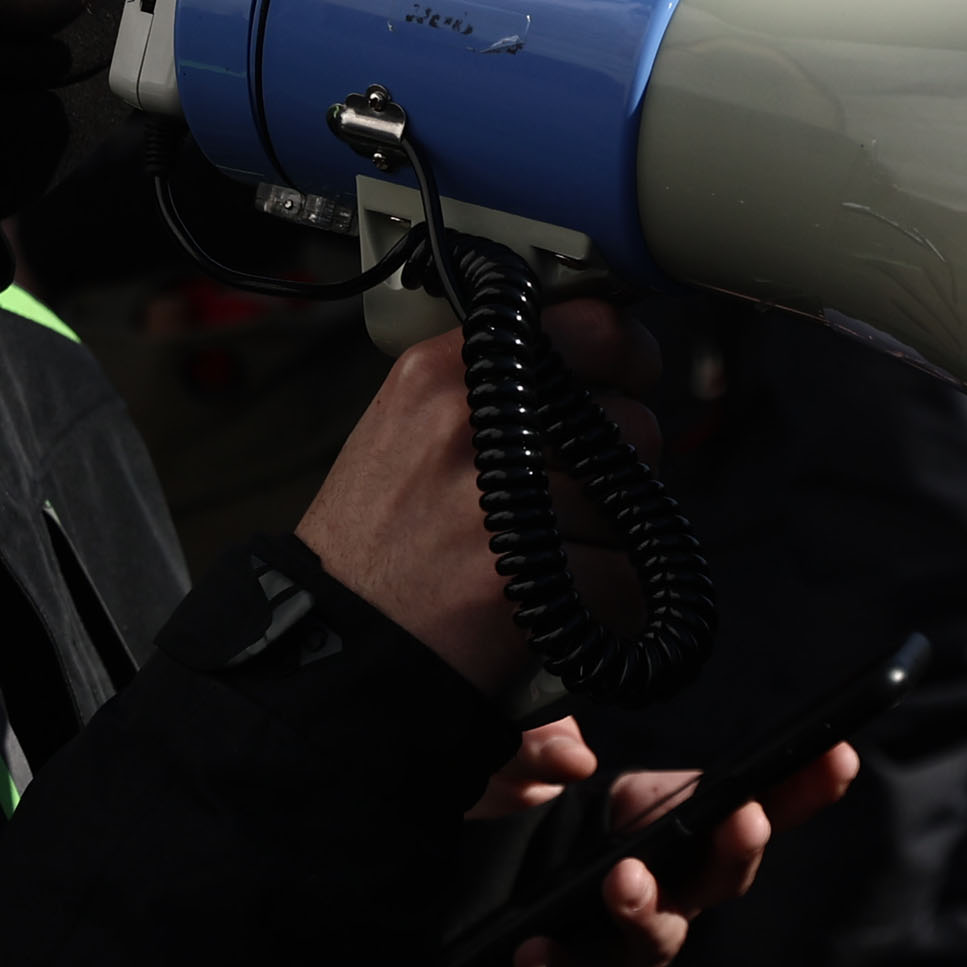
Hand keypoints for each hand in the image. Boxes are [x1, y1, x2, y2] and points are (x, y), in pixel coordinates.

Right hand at [294, 297, 658, 696]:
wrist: (332, 641)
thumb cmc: (374, 540)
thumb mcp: (406, 425)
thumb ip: (489, 386)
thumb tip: (590, 365)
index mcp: (442, 374)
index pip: (586, 325)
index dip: (625, 354)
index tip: (629, 375)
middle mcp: (473, 425)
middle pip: (629, 420)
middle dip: (622, 461)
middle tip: (580, 492)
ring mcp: (504, 500)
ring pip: (634, 502)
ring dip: (612, 535)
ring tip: (554, 554)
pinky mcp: (532, 576)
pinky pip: (625, 576)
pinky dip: (608, 599)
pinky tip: (557, 599)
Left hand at [507, 735, 863, 966]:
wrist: (548, 909)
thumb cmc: (602, 838)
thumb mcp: (601, 787)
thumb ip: (573, 751)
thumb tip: (570, 754)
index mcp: (701, 839)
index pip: (765, 808)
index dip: (806, 786)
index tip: (837, 754)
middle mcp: (685, 896)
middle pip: (725, 877)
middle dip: (739, 848)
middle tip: (746, 816)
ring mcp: (641, 944)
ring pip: (655, 936)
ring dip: (645, 908)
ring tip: (624, 881)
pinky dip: (557, 965)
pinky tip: (531, 951)